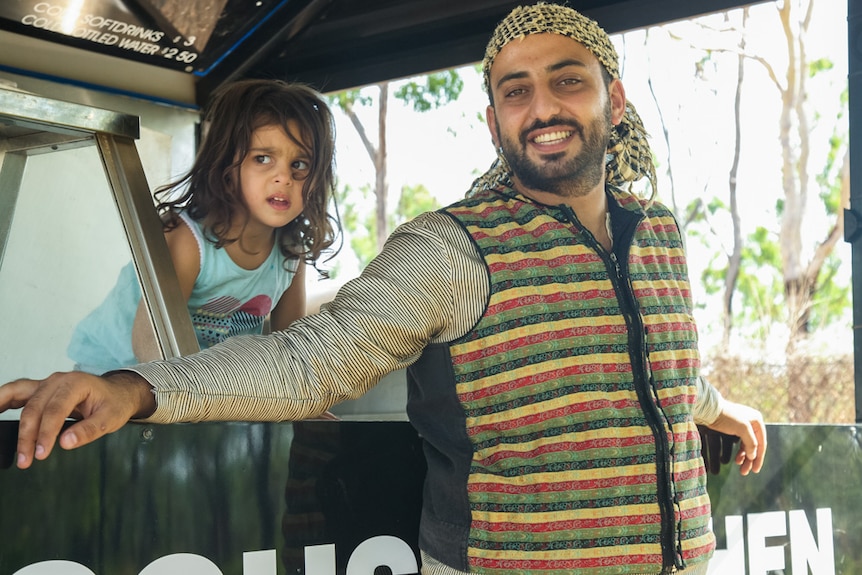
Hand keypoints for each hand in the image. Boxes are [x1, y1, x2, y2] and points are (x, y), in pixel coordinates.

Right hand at [0, 371, 155, 468]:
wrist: (117, 392)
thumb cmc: (114, 404)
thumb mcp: (110, 419)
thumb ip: (89, 430)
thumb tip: (66, 443)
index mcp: (76, 383)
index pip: (55, 410)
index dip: (46, 433)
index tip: (41, 454)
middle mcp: (58, 380)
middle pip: (35, 408)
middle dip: (28, 436)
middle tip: (26, 460)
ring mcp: (47, 383)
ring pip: (21, 400)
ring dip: (14, 423)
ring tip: (6, 443)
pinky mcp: (40, 390)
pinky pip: (15, 393)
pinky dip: (1, 401)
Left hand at [703, 400, 766, 475]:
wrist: (707, 408)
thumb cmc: (726, 416)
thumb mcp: (743, 429)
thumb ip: (751, 443)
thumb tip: (753, 456)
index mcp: (757, 420)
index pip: (761, 443)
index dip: (759, 458)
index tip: (756, 471)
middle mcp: (750, 422)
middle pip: (753, 445)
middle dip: (750, 460)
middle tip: (745, 472)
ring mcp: (740, 425)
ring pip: (744, 445)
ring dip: (743, 457)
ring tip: (740, 467)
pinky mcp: (730, 428)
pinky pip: (736, 443)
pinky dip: (736, 452)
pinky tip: (734, 460)